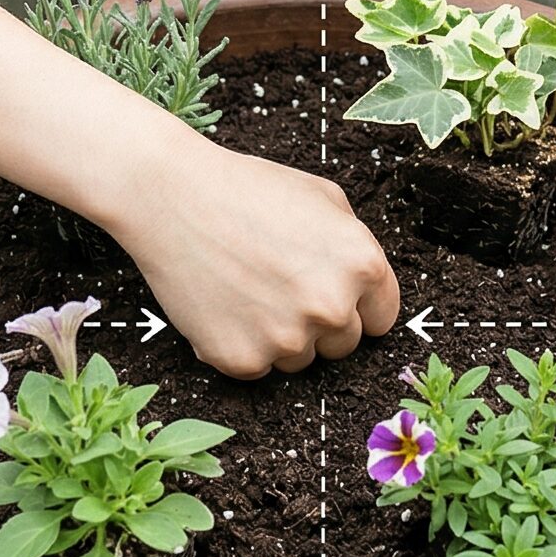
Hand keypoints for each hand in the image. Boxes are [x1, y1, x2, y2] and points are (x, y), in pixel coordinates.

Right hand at [113, 138, 399, 378]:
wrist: (172, 197)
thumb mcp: (322, 197)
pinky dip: (242, 344)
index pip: (383, 318)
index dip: (358, 306)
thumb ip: (355, 244)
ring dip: (281, 336)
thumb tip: (364, 286)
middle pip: (344, 345)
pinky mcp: (242, 360)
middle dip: (320, 323)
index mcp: (362, 265)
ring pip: (299, 359)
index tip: (333, 296)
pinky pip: (257, 367)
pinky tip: (224, 303)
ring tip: (248, 289)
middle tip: (281, 287)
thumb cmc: (247, 189)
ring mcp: (287, 338)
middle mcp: (332, 307)